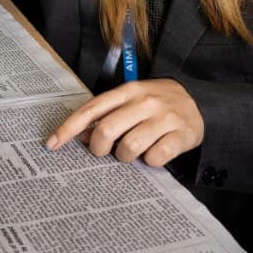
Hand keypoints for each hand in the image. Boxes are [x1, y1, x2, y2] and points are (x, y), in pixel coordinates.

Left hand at [44, 78, 204, 167]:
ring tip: (133, 152)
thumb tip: (83, 135)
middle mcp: (145, 101)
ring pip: (129, 147)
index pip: (91, 109)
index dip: (69, 128)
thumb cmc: (157, 105)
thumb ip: (108, 114)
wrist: (200, 104)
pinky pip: (155, 158)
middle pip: (107, 130)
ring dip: (126, 157)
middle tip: (104, 152)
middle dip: (99, 148)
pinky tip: (154, 153)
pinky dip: (150, 161)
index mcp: (128, 90)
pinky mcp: (181, 135)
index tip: (52, 144)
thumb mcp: (132, 101)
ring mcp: (164, 118)